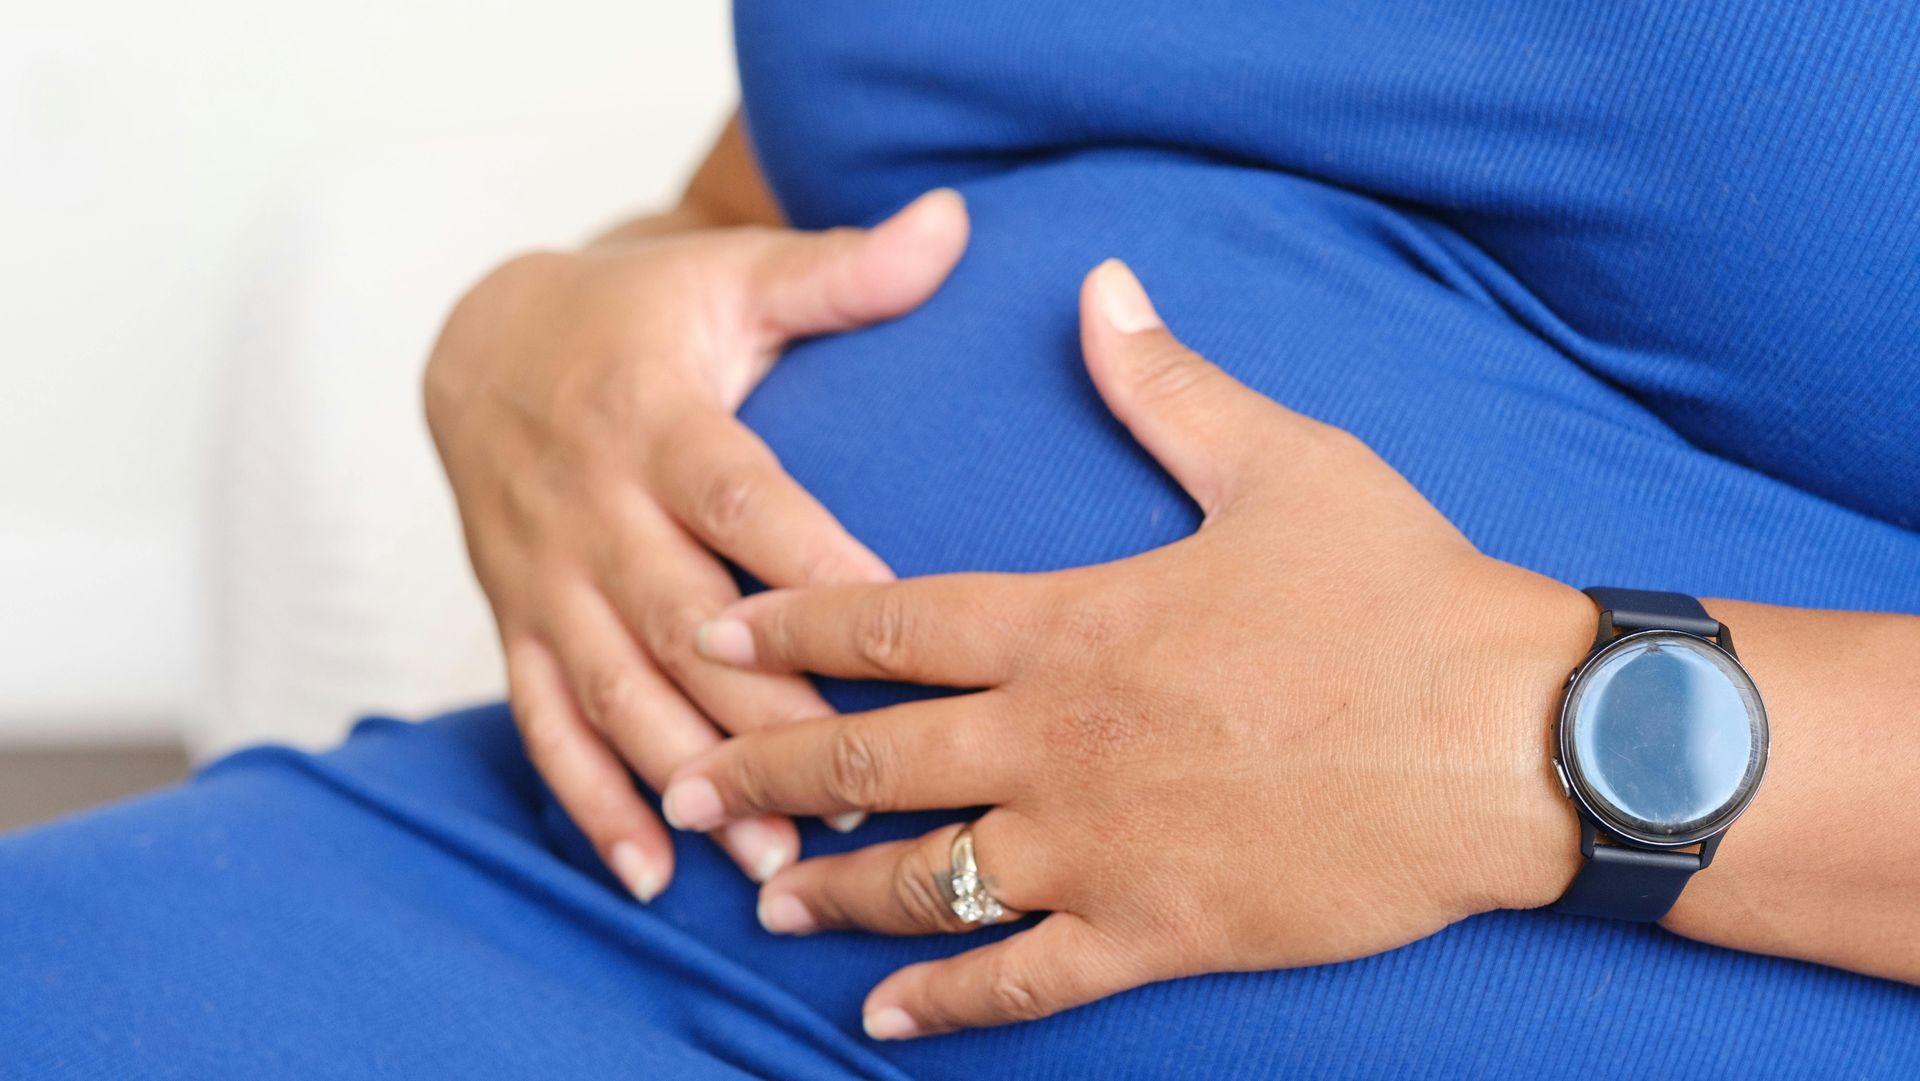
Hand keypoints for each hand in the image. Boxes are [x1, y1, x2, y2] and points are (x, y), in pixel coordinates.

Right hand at [424, 190, 970, 898]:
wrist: (482, 345)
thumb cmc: (642, 317)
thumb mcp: (732, 278)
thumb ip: (842, 271)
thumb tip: (956, 221)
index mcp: (657, 419)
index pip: (740, 498)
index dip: (809, 562)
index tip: (891, 627)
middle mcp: (592, 507)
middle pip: (678, 620)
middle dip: (756, 713)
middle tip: (846, 797)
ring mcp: (545, 577)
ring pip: (613, 689)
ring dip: (684, 777)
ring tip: (764, 857)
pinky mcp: (515, 625)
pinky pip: (544, 723)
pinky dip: (589, 802)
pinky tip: (649, 874)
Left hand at [661, 260, 1588, 1036]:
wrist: (1515, 738)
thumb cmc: (1401, 594)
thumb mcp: (1284, 464)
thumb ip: (1168, 385)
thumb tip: (1099, 289)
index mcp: (1072, 622)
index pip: (887, 621)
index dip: (788, 626)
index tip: (714, 633)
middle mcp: (1056, 740)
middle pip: (867, 760)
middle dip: (764, 770)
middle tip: (688, 780)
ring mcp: (1099, 846)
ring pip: (923, 878)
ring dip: (831, 889)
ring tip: (764, 901)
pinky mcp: (1159, 928)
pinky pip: (1022, 979)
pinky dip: (946, 1001)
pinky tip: (883, 1014)